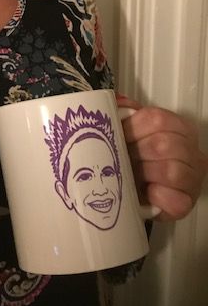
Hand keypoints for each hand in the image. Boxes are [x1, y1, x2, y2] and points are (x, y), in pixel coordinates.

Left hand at [117, 95, 207, 220]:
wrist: (138, 189)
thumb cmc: (135, 157)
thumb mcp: (129, 131)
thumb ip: (123, 113)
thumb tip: (113, 102)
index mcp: (177, 126)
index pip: (157, 119)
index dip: (133, 128)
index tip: (119, 136)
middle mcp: (191, 150)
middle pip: (163, 144)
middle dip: (137, 152)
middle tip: (123, 157)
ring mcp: (193, 177)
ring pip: (172, 171)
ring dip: (145, 173)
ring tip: (132, 174)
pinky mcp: (187, 202)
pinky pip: (175, 199)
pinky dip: (156, 196)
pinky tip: (146, 191)